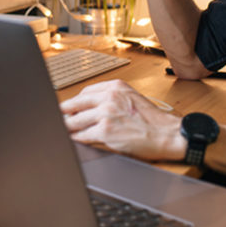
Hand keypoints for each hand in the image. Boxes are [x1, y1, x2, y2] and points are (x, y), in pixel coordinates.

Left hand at [60, 79, 184, 160]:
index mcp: (115, 87)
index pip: (85, 92)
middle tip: (58, 118)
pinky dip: (77, 138)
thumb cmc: (152, 119)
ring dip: (68, 127)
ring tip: (63, 131)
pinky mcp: (105, 131)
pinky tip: (75, 140)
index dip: (75, 102)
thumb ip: (112, 98)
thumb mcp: (131, 97)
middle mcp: (109, 97)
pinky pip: (83, 135)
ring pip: (76, 120)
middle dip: (65, 112)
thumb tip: (91, 106)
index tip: (69, 107)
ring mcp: (106, 113)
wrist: (167, 134)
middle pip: (76, 104)